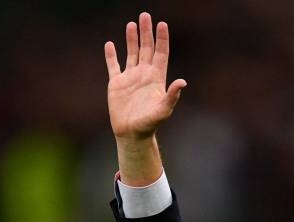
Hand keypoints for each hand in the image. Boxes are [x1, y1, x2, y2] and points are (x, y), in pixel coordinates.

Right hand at [104, 12, 186, 140]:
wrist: (132, 134)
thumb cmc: (149, 124)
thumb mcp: (163, 110)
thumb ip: (172, 95)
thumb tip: (183, 82)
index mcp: (156, 78)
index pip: (160, 53)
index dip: (162, 39)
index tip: (161, 24)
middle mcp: (144, 75)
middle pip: (146, 49)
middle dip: (146, 33)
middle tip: (145, 15)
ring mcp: (130, 78)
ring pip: (131, 53)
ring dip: (131, 39)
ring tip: (132, 24)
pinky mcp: (116, 84)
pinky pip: (113, 66)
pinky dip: (111, 55)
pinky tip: (110, 44)